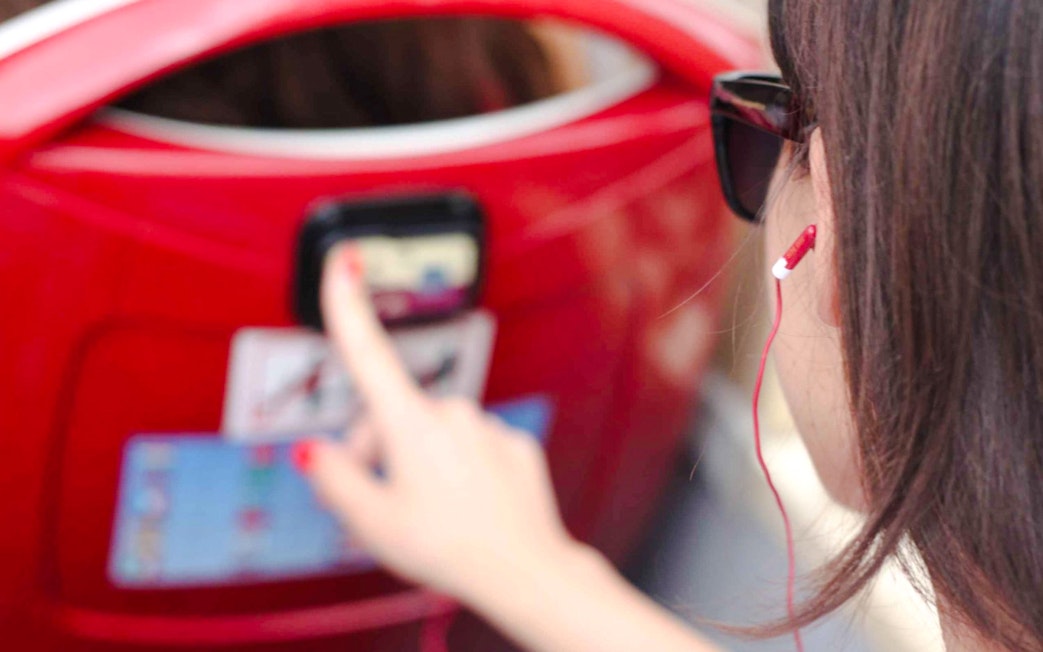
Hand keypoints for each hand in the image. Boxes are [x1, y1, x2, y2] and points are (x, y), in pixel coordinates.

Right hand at [297, 245, 577, 603]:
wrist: (524, 571)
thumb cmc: (447, 548)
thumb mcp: (369, 522)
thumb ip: (333, 478)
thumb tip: (315, 452)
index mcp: (409, 423)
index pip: (367, 352)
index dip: (348, 303)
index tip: (344, 258)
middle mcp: (452, 413)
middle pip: (394, 418)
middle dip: (378, 451)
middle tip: (380, 505)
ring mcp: (488, 428)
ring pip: (435, 436)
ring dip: (420, 464)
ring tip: (430, 516)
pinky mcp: (515, 446)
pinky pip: (473, 450)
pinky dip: (461, 472)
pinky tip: (467, 508)